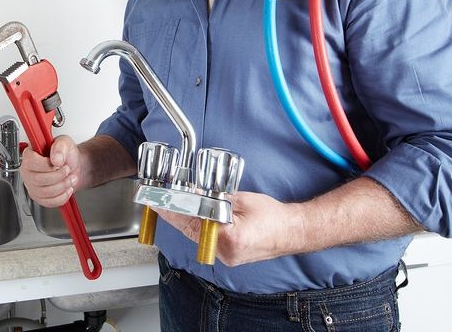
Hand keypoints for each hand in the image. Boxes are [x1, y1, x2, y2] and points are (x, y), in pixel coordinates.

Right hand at [19, 135, 81, 207]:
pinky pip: (49, 202)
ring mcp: (31, 185)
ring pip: (44, 192)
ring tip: (70, 178)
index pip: (30, 162)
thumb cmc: (65, 155)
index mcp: (29, 155)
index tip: (58, 163)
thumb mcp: (65, 143)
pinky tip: (66, 188)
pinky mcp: (38, 197)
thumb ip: (60, 147)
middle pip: (37, 179)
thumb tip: (55, 159)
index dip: (46, 165)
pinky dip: (62, 196)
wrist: (71, 167)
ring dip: (62, 186)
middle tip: (67, 170)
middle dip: (58, 176)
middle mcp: (27, 171)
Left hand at [154, 191, 304, 266]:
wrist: (293, 232)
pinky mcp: (228, 256)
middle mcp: (226, 252)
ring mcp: (227, 257)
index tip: (158, 202)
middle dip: (175, 216)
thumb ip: (216, 198)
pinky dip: (199, 228)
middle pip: (191, 232)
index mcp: (230, 238)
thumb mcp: (242, 199)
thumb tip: (193, 193)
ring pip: (197, 237)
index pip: (192, 222)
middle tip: (159, 202)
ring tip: (172, 207)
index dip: (173, 211)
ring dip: (186, 222)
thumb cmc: (274, 216)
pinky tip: (191, 218)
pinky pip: (207, 240)